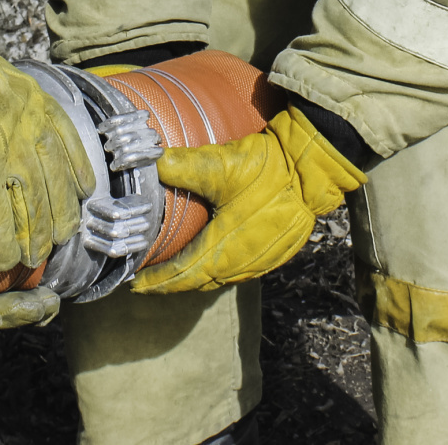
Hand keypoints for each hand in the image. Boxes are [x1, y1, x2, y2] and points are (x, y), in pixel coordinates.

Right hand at [0, 27, 96, 271]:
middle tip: (57, 242)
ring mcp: (10, 154)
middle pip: (55, 188)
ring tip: (31, 259)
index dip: (78, 179)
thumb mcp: (7, 75)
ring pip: (31, 207)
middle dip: (58, 220)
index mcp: (42, 108)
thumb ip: (19, 100)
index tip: (84, 196)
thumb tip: (13, 112)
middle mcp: (34, 133)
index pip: (72, 151)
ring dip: (32, 238)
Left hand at [130, 105, 366, 294]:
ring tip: (177, 272)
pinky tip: (215, 259)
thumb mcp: (221, 164)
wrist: (312, 169)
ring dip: (197, 278)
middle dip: (173, 283)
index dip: (157, 281)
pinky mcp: (276, 253)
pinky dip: (220, 270)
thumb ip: (182, 165)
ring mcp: (261, 260)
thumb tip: (150, 163)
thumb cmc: (268, 169)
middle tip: (150, 281)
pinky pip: (240, 271)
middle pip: (199, 282)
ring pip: (221, 278)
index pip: (182, 274)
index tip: (134, 284)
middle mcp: (242, 262)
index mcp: (224, 247)